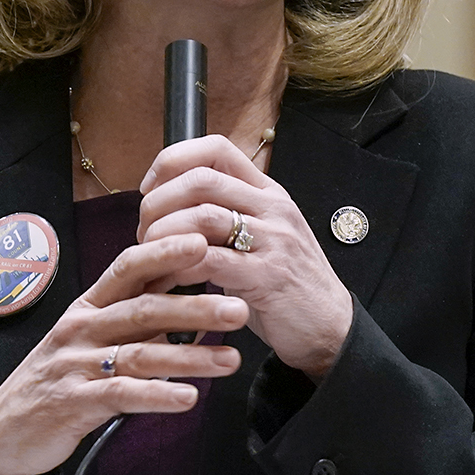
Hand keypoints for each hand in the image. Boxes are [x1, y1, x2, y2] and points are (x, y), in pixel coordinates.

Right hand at [0, 233, 245, 474]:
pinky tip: (189, 399)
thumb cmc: (62, 379)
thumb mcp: (95, 340)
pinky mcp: (74, 403)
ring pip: (140, 354)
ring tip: (232, 360)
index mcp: (90, 306)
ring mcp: (76, 365)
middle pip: (144, 310)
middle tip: (240, 307)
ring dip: (190, 358)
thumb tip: (195, 300)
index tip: (207, 241)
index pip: (128, 268)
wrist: (6, 431)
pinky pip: (121, 396)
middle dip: (195, 307)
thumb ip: (137, 321)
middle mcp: (82, 328)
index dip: (165, 252)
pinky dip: (157, 396)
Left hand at [138, 135, 354, 378]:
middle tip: (144, 232)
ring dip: (163, 235)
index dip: (173, 160)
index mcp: (267, 192)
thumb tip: (166, 206)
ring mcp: (273, 240)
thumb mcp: (260, 236)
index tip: (150, 188)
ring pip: (202, 216)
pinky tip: (165, 282)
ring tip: (151, 257)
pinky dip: (178, 268)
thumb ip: (224, 216)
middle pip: (201, 179)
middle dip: (159, 203)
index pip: (216, 148)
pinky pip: (210, 261)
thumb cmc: (284, 283)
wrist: (329, 326)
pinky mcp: (268, 276)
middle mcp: (272, 208)